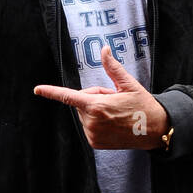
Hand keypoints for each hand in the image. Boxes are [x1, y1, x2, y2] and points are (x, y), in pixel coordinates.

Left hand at [34, 45, 167, 148]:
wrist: (154, 130)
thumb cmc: (143, 105)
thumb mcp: (129, 84)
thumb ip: (112, 67)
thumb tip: (104, 49)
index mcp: (96, 106)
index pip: (68, 96)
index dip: (51, 92)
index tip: (37, 89)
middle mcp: (91, 122)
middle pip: (81, 103)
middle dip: (94, 98)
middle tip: (115, 100)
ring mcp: (92, 134)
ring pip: (85, 115)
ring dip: (96, 111)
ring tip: (116, 113)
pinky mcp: (95, 143)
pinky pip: (89, 127)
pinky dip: (98, 123)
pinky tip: (113, 124)